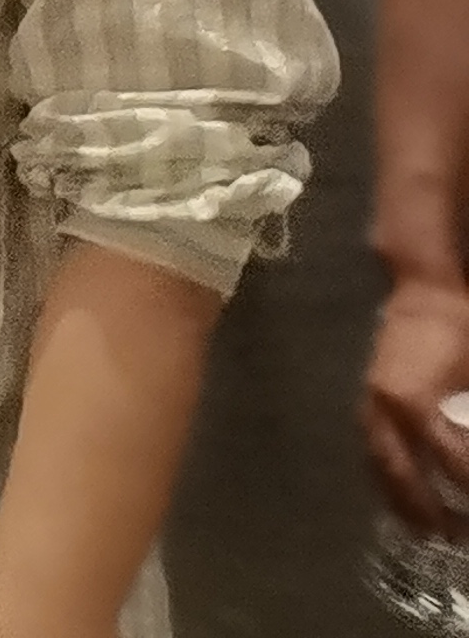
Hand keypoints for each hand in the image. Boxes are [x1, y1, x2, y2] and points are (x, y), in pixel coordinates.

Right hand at [371, 277, 468, 525]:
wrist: (425, 291)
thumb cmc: (459, 329)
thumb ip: (468, 418)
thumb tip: (468, 451)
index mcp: (413, 401)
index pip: (450, 461)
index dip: (468, 486)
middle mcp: (384, 407)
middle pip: (401, 472)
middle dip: (425, 509)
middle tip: (451, 536)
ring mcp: (371, 402)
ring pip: (379, 463)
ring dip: (399, 498)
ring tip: (422, 528)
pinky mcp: (369, 398)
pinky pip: (374, 447)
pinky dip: (385, 475)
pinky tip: (399, 492)